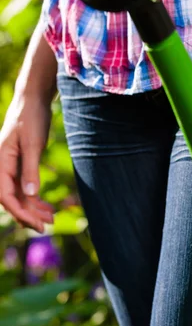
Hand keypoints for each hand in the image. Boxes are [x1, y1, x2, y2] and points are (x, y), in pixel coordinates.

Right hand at [0, 94, 53, 232]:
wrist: (33, 99)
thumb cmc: (32, 118)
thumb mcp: (34, 143)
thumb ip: (30, 168)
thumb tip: (30, 195)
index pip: (6, 195)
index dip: (20, 212)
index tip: (37, 224)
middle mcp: (0, 165)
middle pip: (11, 198)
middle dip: (28, 214)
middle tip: (47, 227)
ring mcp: (8, 165)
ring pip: (17, 194)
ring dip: (33, 208)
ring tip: (52, 218)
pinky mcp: (18, 163)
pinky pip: (23, 186)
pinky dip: (34, 197)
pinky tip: (48, 207)